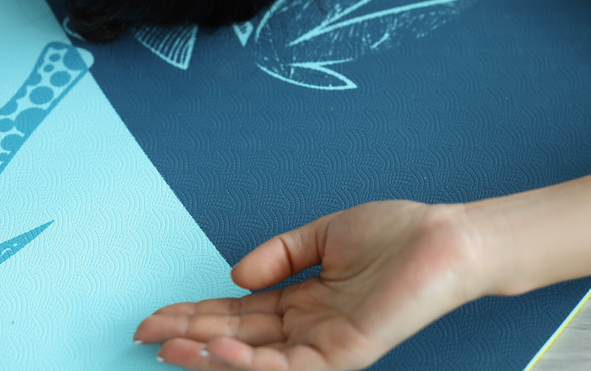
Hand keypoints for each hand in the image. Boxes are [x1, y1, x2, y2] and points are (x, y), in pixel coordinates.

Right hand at [135, 201, 488, 370]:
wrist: (446, 239)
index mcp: (303, 302)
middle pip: (236, 340)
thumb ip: (280, 254)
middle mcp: (309, 330)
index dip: (195, 316)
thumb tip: (236, 274)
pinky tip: (220, 350)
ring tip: (170, 347)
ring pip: (254, 362)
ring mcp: (325, 346)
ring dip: (208, 357)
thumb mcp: (325, 234)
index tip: (156, 315)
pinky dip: (250, 363)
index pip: (237, 315)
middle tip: (144, 333)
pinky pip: (289, 368)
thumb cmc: (400, 234)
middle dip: (188, 338)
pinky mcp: (344, 355)